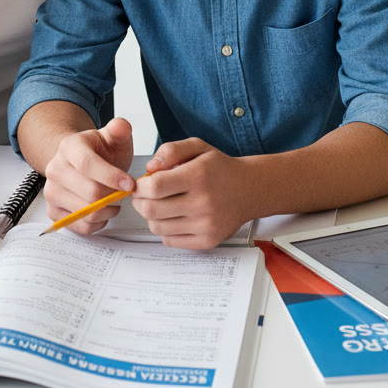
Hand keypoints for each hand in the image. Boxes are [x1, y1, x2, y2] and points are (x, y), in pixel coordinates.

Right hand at [42, 117, 134, 234]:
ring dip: (108, 210)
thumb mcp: (113, 137)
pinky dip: (98, 222)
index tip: (130, 184)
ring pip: (86, 211)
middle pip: (89, 192)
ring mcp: (51, 191)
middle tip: (124, 192)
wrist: (80, 164)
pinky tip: (103, 210)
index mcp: (69, 146)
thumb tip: (122, 126)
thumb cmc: (99, 152)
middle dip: (113, 195)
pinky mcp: (53, 211)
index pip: (87, 164)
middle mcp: (55, 168)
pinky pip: (80, 225)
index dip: (111, 176)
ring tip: (115, 200)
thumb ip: (120, 129)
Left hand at [132, 138, 250, 248]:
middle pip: (151, 209)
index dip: (140, 186)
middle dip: (139, 201)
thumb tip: (149, 168)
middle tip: (142, 195)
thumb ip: (170, 151)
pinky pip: (170, 241)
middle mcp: (202, 202)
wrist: (248, 190)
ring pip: (157, 227)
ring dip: (151, 216)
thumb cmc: (219, 168)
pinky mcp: (207, 240)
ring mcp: (206, 225)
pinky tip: (172, 217)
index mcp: (198, 176)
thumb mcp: (197, 147)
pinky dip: (164, 230)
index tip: (140, 183)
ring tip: (159, 204)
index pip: (155, 187)